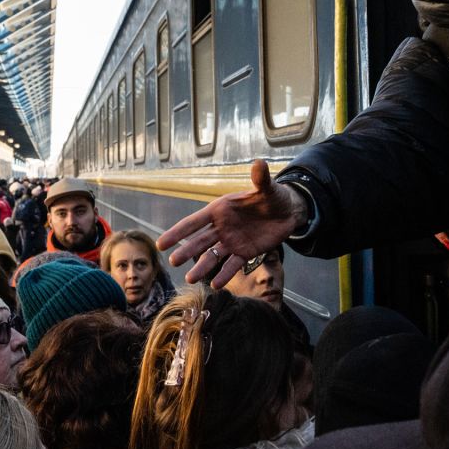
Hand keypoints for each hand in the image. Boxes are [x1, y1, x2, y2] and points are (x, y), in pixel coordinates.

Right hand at [157, 160, 307, 286]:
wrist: (287, 212)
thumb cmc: (273, 196)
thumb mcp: (268, 187)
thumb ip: (260, 179)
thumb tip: (259, 163)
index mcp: (220, 210)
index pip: (194, 222)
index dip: (177, 232)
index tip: (161, 244)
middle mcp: (221, 227)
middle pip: (199, 241)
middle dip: (186, 251)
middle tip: (173, 263)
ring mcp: (232, 241)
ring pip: (213, 256)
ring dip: (202, 267)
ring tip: (190, 279)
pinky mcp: (245, 253)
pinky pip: (233, 265)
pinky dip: (225, 274)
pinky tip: (216, 285)